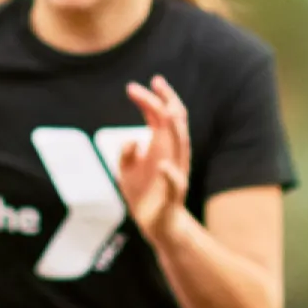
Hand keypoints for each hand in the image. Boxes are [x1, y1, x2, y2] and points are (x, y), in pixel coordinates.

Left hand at [117, 78, 195, 242]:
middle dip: (166, 102)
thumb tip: (131, 140)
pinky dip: (170, 174)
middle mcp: (172, 155)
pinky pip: (175, 183)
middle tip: (155, 82)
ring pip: (181, 147)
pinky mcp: (173, 195)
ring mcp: (175, 173)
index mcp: (162, 147)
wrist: (157, 225)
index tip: (134, 87)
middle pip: (175, 123)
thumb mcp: (127, 171)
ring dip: (175, 130)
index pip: (161, 116)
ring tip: (167, 112)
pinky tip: (162, 165)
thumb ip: (126, 154)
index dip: (150, 100)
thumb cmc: (144, 194)